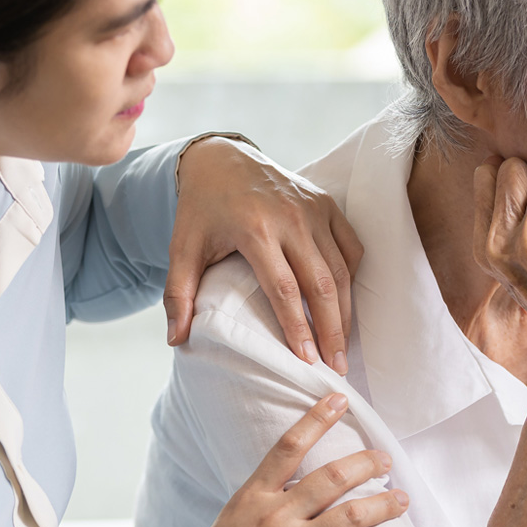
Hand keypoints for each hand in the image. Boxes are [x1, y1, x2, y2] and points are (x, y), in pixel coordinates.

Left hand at [167, 137, 362, 373]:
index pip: (284, 289)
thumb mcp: (182, 249)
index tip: (307, 361)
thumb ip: (178, 295)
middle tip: (336, 367)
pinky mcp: (326, 203)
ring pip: (341, 269)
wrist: (222, 159)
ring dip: (345, 311)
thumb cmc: (201, 209)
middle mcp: (290, 217)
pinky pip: (349, 247)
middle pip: (321, 283)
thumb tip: (175, 341)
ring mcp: (313, 208)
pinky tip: (345, 306)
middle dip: (332, 329)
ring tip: (343, 347)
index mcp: (255, 230)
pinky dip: (351, 278)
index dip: (298, 328)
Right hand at [176, 393, 408, 526]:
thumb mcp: (232, 517)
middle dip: (365, 464)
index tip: (339, 399)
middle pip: (331, 478)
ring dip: (382, 506)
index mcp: (254, 496)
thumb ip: (264, 500)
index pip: (289, 446)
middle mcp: (276, 517)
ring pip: (349, 518)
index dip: (317, 418)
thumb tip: (293, 486)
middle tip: (385, 458)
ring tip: (402, 499)